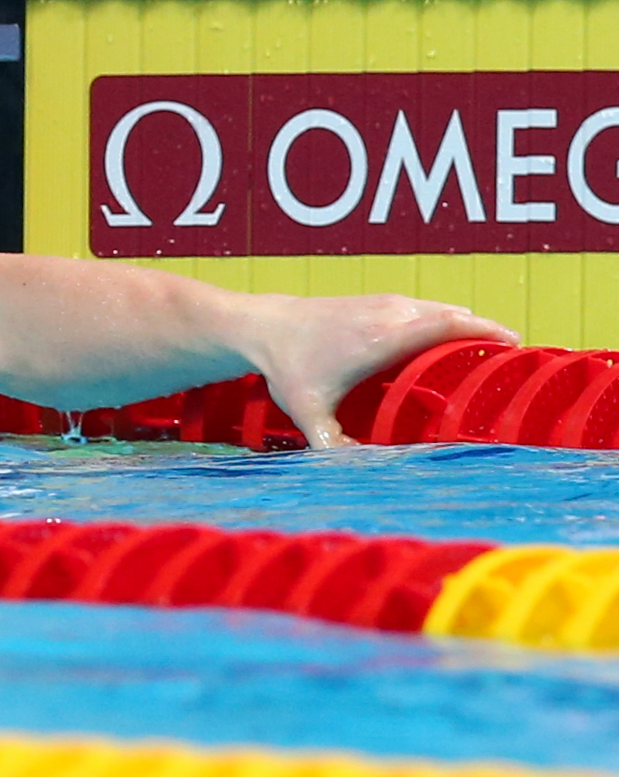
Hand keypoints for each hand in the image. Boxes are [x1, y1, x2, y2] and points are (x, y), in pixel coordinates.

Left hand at [247, 294, 517, 448]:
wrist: (263, 327)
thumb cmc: (288, 370)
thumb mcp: (309, 414)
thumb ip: (332, 446)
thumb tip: (358, 475)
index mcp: (383, 338)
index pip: (447, 325)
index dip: (483, 331)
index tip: (513, 342)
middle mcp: (390, 314)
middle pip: (452, 314)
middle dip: (484, 330)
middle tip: (513, 356)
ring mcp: (384, 303)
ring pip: (440, 308)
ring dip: (466, 323)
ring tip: (491, 348)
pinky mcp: (378, 301)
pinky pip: (425, 307)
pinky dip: (446, 318)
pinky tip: (455, 337)